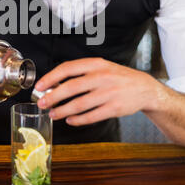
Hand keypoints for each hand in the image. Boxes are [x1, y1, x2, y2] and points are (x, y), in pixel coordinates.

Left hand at [35, 58, 158, 125]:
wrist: (145, 88)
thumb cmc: (118, 77)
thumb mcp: (102, 67)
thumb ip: (81, 73)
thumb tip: (55, 83)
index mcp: (96, 64)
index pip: (68, 68)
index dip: (51, 78)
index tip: (40, 86)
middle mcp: (102, 77)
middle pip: (71, 88)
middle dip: (53, 97)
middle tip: (42, 103)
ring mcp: (109, 93)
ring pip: (79, 104)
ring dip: (62, 110)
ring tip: (53, 114)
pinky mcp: (114, 108)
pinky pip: (91, 116)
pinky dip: (78, 119)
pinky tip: (70, 120)